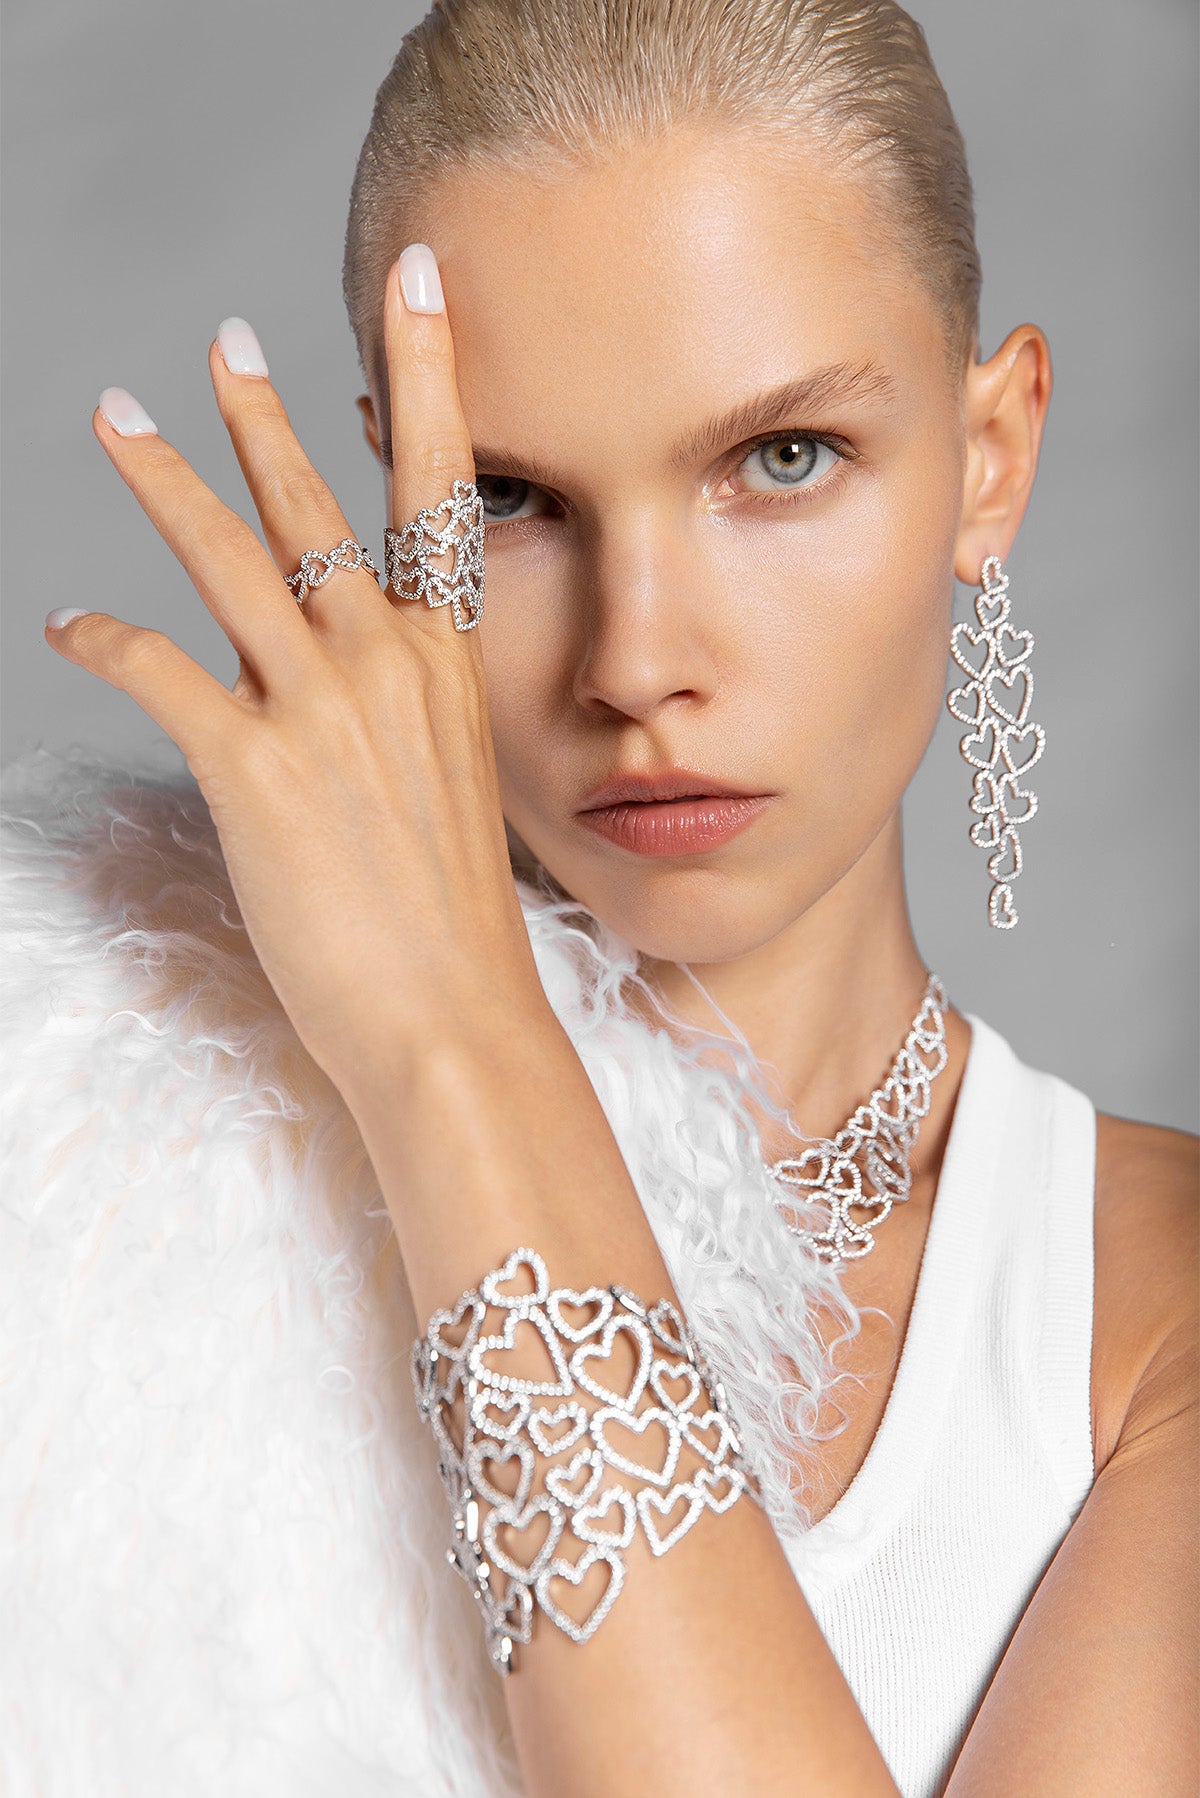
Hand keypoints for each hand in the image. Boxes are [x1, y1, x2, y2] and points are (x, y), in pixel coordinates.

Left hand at [46, 250, 545, 1095]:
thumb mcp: (445, 797)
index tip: (420, 286)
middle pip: (315, 507)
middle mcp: (386, 666)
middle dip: (263, 416)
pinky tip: (64, 625)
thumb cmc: (452, 929)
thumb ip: (393, 725)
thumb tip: (328, 705)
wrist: (453, 1020)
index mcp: (444, 667)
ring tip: (117, 417)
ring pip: (228, 560)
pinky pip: (156, 669)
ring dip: (163, 480)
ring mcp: (321, 710)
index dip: (429, 375)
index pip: (438, 493)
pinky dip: (101, 638)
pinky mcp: (254, 766)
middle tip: (226, 342)